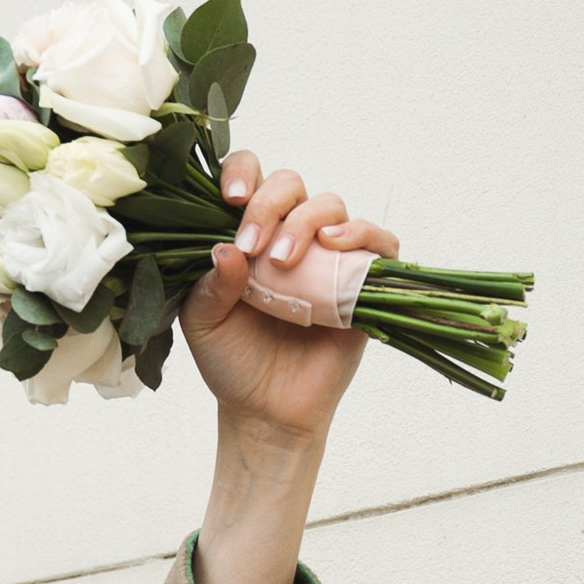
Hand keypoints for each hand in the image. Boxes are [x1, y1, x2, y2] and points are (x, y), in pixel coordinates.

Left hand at [182, 151, 399, 451]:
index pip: (249, 180)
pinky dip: (362, 233)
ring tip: (283, 263)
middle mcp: (289, 236)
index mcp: (247, 236)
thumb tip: (226, 248)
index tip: (230, 198)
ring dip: (306, 222)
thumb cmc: (233, 361)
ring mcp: (328, 256)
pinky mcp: (362, 281)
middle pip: (291, 184)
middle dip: (269, 205)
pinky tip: (335, 245)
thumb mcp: (204, 323)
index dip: (242, 173)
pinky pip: (379, 241)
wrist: (267, 410)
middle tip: (252, 248)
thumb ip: (210, 284)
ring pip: (330, 205)